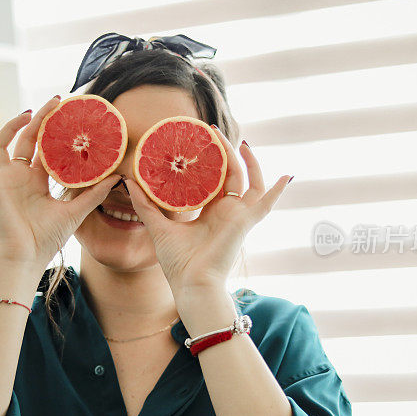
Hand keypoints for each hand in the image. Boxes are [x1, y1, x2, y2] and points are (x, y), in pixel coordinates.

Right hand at [0, 96, 120, 269]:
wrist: (25, 258)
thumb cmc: (46, 240)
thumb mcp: (75, 212)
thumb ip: (94, 194)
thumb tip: (117, 176)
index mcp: (37, 182)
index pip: (46, 151)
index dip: (56, 134)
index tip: (69, 115)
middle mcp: (20, 177)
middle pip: (28, 140)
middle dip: (40, 120)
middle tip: (56, 101)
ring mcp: (4, 180)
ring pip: (3, 144)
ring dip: (12, 126)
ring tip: (29, 111)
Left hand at [124, 126, 291, 290]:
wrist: (192, 283)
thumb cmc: (178, 263)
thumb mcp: (158, 227)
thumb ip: (146, 205)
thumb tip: (129, 182)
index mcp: (210, 213)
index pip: (214, 181)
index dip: (211, 161)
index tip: (201, 142)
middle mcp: (226, 212)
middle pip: (232, 175)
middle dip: (226, 152)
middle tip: (213, 132)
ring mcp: (238, 216)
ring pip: (250, 182)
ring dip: (249, 162)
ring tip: (241, 142)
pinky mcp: (246, 222)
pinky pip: (267, 203)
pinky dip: (278, 190)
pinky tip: (287, 175)